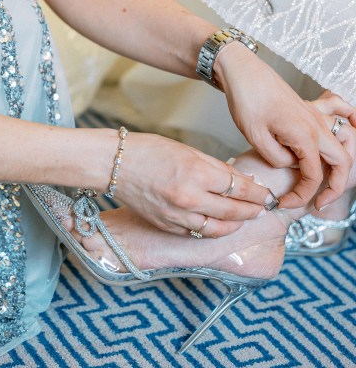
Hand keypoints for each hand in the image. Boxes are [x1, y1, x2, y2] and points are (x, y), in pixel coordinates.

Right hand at [117, 132, 271, 236]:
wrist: (115, 163)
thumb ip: (216, 168)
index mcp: (197, 174)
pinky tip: (218, 223)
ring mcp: (177, 215)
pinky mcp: (167, 225)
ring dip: (235, 225)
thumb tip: (241, 180)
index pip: (239, 188)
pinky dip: (211, 229)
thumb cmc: (150, 150)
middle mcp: (189, 198)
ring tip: (243, 218)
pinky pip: (196, 232)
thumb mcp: (189, 151)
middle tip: (263, 208)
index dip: (258, 193)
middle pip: (233, 211)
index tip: (268, 194)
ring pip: (217, 229)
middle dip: (252, 210)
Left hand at [213, 43, 354, 208]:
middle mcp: (316, 125)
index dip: (301, 195)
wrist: (242, 71)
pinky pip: (340, 111)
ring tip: (329, 179)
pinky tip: (352, 127)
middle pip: (341, 162)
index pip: (314, 176)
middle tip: (317, 202)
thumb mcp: (256, 137)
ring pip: (343, 142)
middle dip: (334, 186)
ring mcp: (315, 114)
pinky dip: (351, 120)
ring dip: (341, 163)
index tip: (284, 203)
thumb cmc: (246, 100)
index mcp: (304, 136)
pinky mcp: (309, 107)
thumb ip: (278, 158)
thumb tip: (291, 164)